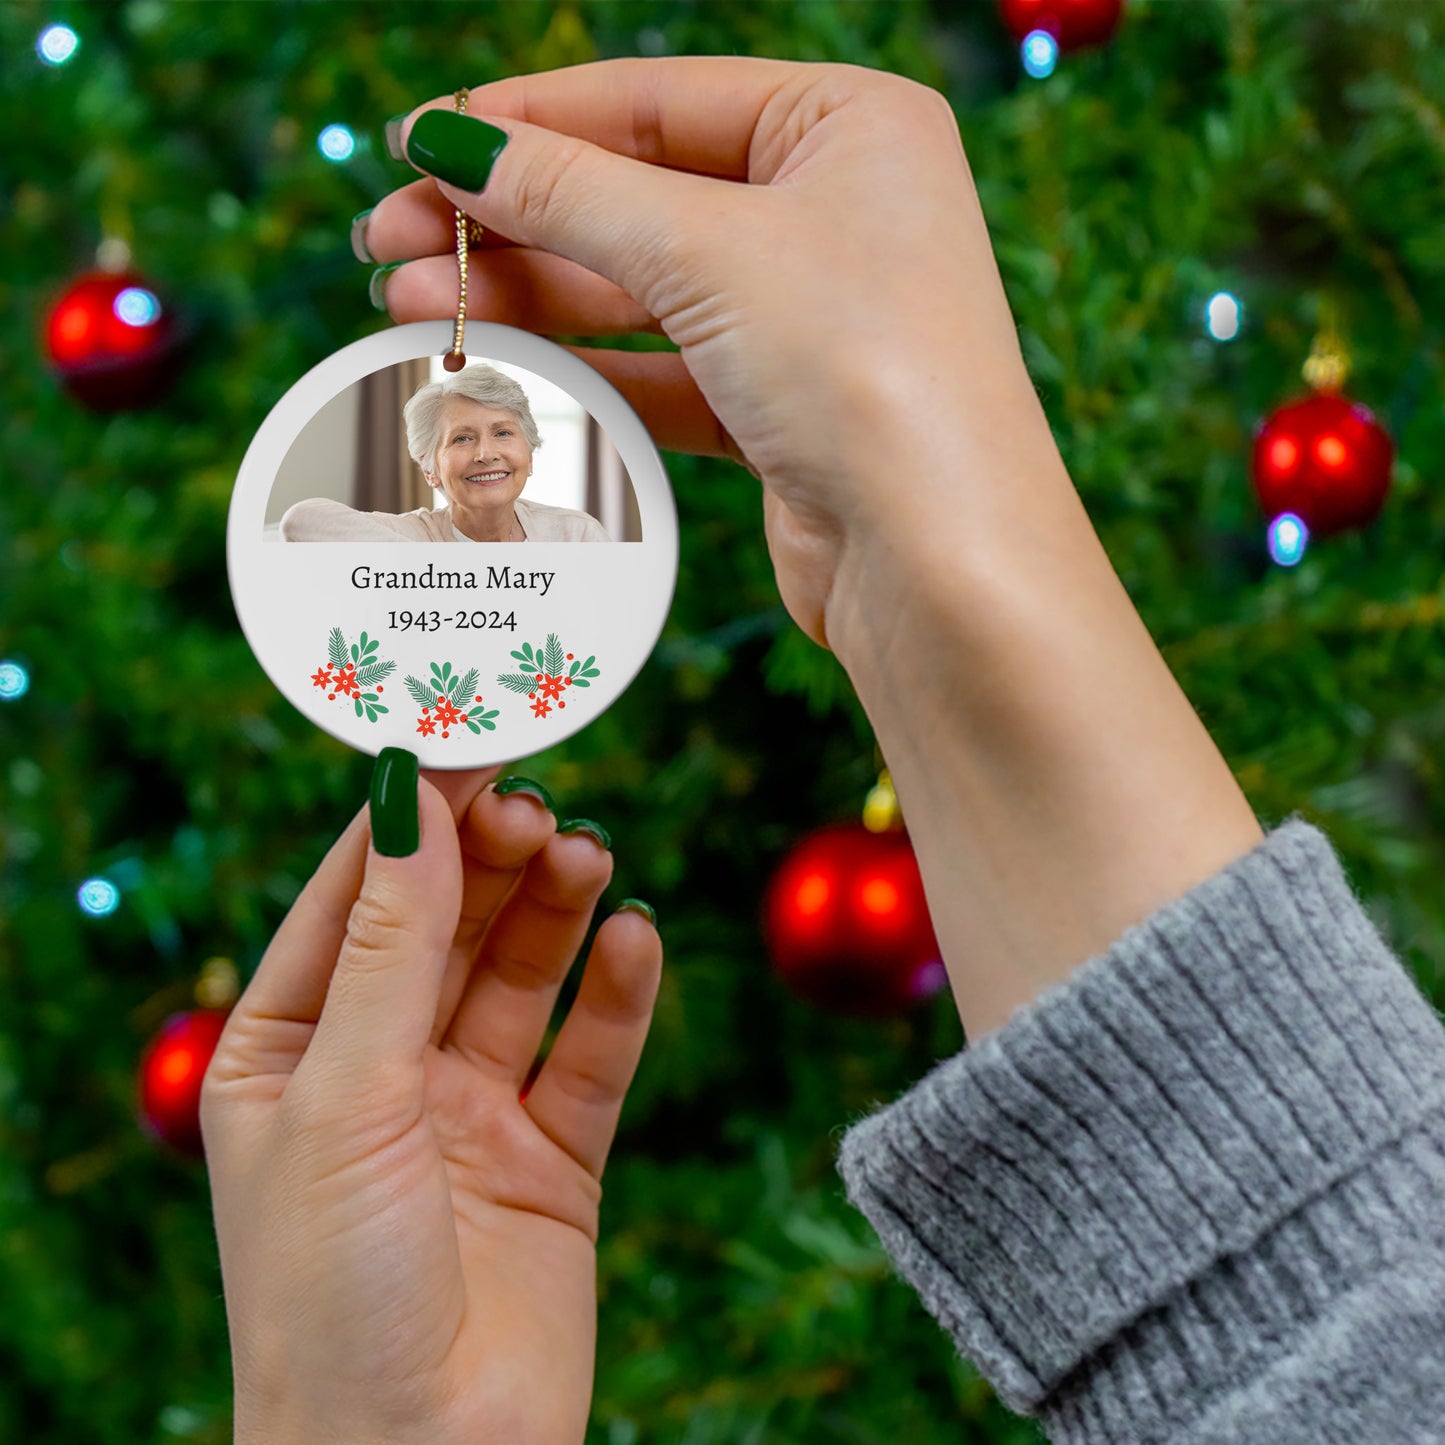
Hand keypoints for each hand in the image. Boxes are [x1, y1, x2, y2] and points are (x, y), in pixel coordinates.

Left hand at [201, 767, 661, 1444]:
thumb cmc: (331, 1294)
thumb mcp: (346, 1096)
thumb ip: (391, 946)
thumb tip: (412, 800)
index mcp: (289, 1051)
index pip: (352, 899)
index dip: (409, 819)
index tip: (468, 742)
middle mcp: (380, 1071)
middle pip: (447, 926)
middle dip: (490, 861)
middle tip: (539, 802)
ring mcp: (469, 1112)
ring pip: (522, 977)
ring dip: (555, 911)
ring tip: (588, 856)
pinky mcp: (552, 1159)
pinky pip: (591, 1055)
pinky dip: (617, 994)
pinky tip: (635, 940)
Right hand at [362, 61, 1261, 1046]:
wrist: (939, 562)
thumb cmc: (862, 370)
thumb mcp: (706, 253)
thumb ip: (570, 193)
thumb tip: (448, 144)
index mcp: (848, 127)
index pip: (655, 99)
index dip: (527, 122)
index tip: (417, 146)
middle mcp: (835, 211)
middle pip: (637, 196)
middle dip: (510, 220)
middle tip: (388, 242)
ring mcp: (810, 315)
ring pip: (640, 289)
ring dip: (528, 296)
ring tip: (411, 304)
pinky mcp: (782, 408)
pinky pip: (662, 367)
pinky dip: (582, 367)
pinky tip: (495, 364)